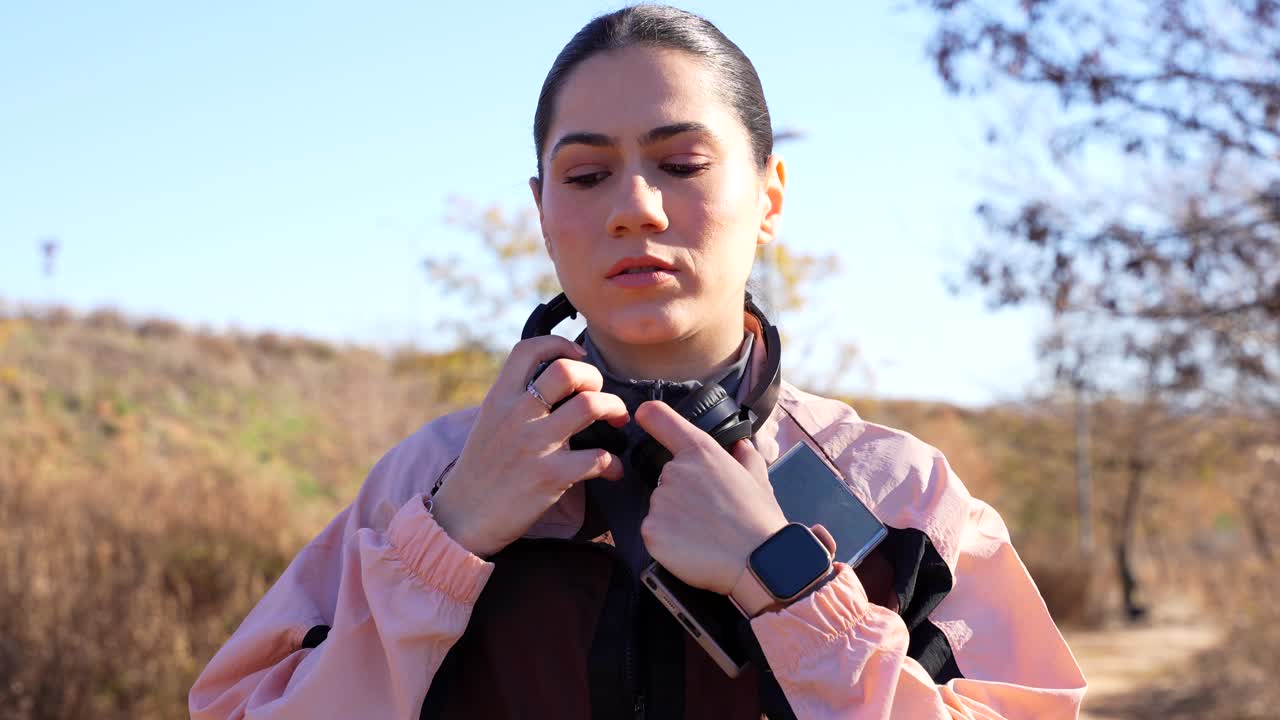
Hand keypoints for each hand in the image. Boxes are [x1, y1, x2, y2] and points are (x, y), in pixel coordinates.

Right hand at [431, 336, 628, 556]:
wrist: (462, 518)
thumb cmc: (480, 471)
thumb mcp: (488, 423)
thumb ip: (515, 400)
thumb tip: (550, 383)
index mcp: (499, 399)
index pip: (528, 350)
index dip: (559, 343)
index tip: (577, 355)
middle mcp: (517, 415)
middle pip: (567, 372)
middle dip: (595, 377)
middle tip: (600, 395)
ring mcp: (534, 444)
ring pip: (590, 406)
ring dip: (614, 409)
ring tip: (617, 421)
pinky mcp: (551, 476)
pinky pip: (599, 458)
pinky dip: (614, 464)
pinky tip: (613, 470)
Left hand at [634, 400, 787, 594]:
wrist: (757, 562)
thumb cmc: (760, 521)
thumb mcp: (759, 479)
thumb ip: (745, 457)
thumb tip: (740, 445)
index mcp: (701, 452)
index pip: (660, 419)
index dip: (649, 417)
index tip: (643, 418)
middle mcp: (675, 470)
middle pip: (666, 477)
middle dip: (682, 493)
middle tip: (709, 513)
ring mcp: (660, 500)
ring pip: (660, 507)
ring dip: (675, 519)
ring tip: (704, 533)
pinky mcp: (651, 530)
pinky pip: (654, 532)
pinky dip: (668, 541)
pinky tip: (691, 547)